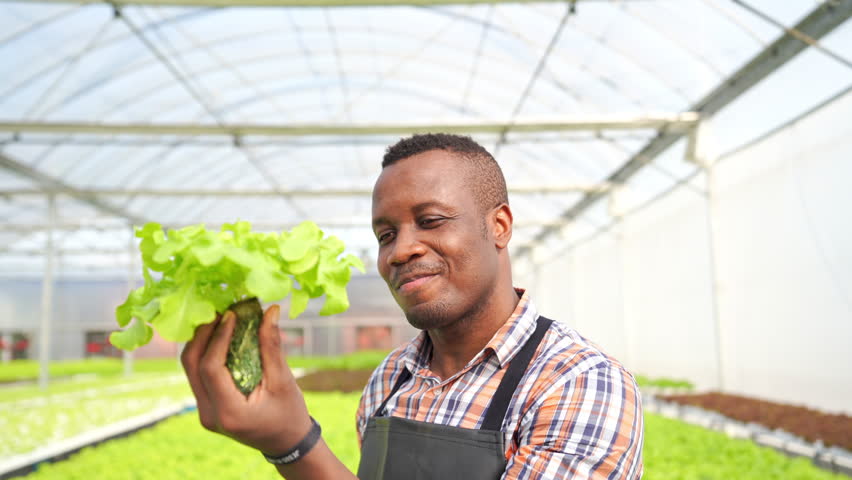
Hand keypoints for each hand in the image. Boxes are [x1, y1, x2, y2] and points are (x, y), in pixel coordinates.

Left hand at [181, 304, 312, 455]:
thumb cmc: (289, 414)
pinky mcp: (206, 407)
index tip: (230, 315)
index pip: (210, 368)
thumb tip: (269, 311)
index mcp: (228, 412)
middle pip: (191, 366)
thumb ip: (272, 346)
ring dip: (202, 342)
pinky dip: (206, 353)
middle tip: (220, 311)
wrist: (286, 443)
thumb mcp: (283, 380)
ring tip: (220, 320)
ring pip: (190, 369)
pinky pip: (198, 375)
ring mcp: (204, 412)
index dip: (217, 337)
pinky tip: (221, 336)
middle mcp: (209, 415)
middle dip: (203, 335)